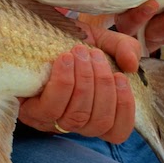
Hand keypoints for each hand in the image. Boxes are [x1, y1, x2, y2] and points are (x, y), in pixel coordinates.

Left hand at [18, 45, 134, 142]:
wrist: (36, 30)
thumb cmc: (72, 41)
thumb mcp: (104, 41)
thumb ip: (125, 49)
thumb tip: (132, 65)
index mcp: (96, 111)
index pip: (117, 132)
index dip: (124, 109)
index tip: (120, 77)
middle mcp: (76, 123)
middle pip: (99, 122)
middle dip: (102, 85)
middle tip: (95, 54)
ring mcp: (52, 121)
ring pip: (77, 116)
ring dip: (83, 81)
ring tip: (80, 53)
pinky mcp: (31, 113)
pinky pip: (52, 107)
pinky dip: (63, 82)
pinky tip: (64, 60)